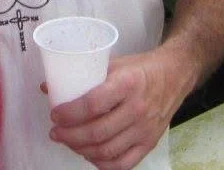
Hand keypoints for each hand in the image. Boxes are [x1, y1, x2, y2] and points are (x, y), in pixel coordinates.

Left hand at [46, 48, 193, 169]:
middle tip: (55, 132)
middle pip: (97, 132)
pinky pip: (124, 163)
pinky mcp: (150, 143)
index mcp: (126, 84)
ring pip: (107, 150)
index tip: (54, 114)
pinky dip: (103, 164)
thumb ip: (83, 75)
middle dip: (70, 136)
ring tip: (68, 142)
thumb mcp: (113, 63)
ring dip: (82, 150)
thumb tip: (48, 87)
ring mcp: (144, 129)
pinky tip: (90, 155)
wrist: (175, 75)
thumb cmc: (141, 68)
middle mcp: (137, 109)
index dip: (69, 113)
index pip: (92, 105)